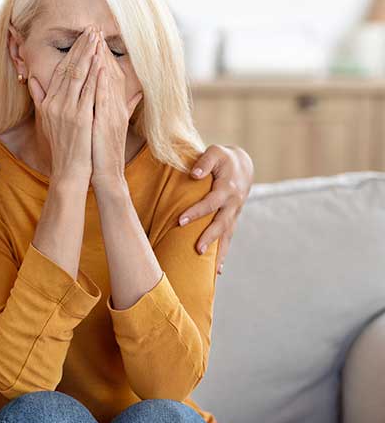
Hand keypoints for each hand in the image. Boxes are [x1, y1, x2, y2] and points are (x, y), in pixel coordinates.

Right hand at [28, 25, 99, 185]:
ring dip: (89, 54)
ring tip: (98, 37)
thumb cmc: (62, 148)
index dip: (71, 52)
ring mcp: (67, 110)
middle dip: (81, 46)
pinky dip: (94, 75)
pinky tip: (100, 61)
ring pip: (78, 75)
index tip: (81, 36)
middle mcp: (55, 103)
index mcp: (49, 102)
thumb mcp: (46, 121)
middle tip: (92, 28)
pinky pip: (88, 92)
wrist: (68, 171)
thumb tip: (31, 80)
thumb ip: (39, 98)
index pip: (60, 70)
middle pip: (69, 68)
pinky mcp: (80, 118)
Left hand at [91, 31, 142, 188]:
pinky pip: (104, 98)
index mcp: (114, 105)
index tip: (92, 36)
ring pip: (108, 80)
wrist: (105, 174)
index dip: (101, 54)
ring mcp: (113, 113)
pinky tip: (98, 67)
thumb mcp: (112, 124)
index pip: (108, 73)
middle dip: (100, 49)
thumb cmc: (103, 150)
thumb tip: (135, 93)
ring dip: (102, 58)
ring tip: (95, 39)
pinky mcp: (107, 123)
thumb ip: (123, 106)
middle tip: (93, 28)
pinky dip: (102, 82)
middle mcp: (116, 106)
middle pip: (109, 71)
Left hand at [178, 145, 254, 273]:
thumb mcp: (215, 152)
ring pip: (227, 235)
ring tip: (211, 270)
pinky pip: (228, 239)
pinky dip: (224, 254)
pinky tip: (217, 271)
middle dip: (210, 237)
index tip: (180, 221)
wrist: (242, 165)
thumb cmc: (223, 158)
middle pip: (222, 223)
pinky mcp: (232, 220)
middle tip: (198, 250)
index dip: (196, 212)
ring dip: (220, 252)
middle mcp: (233, 204)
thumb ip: (204, 162)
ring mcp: (234, 213)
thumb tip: (193, 174)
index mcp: (227, 188)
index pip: (211, 203)